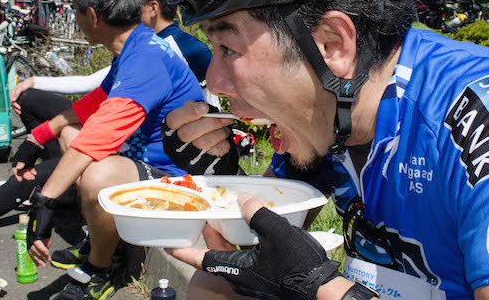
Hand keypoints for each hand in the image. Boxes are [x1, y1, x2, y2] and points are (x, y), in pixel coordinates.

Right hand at [10, 77, 33, 114]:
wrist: (33, 83)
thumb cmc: (26, 84)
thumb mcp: (21, 88)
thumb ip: (17, 93)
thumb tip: (13, 100)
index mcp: (13, 92)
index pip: (11, 100)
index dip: (14, 105)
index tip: (19, 108)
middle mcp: (15, 95)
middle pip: (13, 103)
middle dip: (15, 108)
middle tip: (20, 112)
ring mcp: (18, 97)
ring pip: (15, 104)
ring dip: (17, 109)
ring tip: (20, 112)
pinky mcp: (22, 98)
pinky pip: (19, 103)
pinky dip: (20, 107)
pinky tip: (22, 110)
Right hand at [11, 137, 42, 181]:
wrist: (36, 143)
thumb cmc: (29, 148)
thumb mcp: (24, 155)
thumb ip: (21, 162)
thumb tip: (18, 168)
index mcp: (17, 160)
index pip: (15, 169)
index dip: (17, 175)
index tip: (20, 179)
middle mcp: (21, 162)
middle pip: (21, 171)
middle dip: (25, 175)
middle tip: (30, 178)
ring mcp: (26, 162)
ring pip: (26, 170)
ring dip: (29, 174)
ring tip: (33, 177)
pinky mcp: (31, 161)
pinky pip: (31, 168)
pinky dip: (32, 171)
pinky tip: (35, 173)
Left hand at [27, 201, 54, 266]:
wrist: (45, 206)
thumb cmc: (46, 216)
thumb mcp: (45, 230)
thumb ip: (45, 238)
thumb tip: (46, 247)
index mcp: (30, 235)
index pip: (30, 249)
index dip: (35, 257)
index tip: (40, 262)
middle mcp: (28, 235)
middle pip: (30, 251)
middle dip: (37, 259)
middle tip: (43, 265)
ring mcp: (31, 234)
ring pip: (34, 249)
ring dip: (41, 256)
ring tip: (46, 260)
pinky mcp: (35, 231)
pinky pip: (37, 243)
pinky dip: (42, 249)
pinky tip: (46, 253)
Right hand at [163, 101, 237, 173]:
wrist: (205, 148)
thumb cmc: (198, 126)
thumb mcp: (193, 115)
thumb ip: (195, 109)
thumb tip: (203, 107)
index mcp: (171, 127)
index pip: (174, 119)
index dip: (189, 112)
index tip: (204, 107)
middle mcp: (176, 142)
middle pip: (190, 132)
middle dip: (211, 123)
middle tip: (226, 117)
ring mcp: (188, 155)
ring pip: (204, 143)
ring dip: (220, 133)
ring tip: (225, 128)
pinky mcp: (202, 164)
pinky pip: (216, 152)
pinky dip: (224, 143)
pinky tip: (223, 138)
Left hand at [168, 194, 341, 299]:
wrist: (321, 287)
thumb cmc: (296, 264)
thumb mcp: (275, 231)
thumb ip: (257, 213)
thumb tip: (244, 201)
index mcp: (234, 268)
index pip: (200, 258)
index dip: (183, 250)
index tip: (168, 245)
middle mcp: (240, 275)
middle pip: (217, 254)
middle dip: (210, 236)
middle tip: (205, 217)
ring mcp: (253, 276)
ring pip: (234, 254)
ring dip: (230, 237)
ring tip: (230, 216)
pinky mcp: (266, 275)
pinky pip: (249, 256)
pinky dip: (247, 241)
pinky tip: (257, 227)